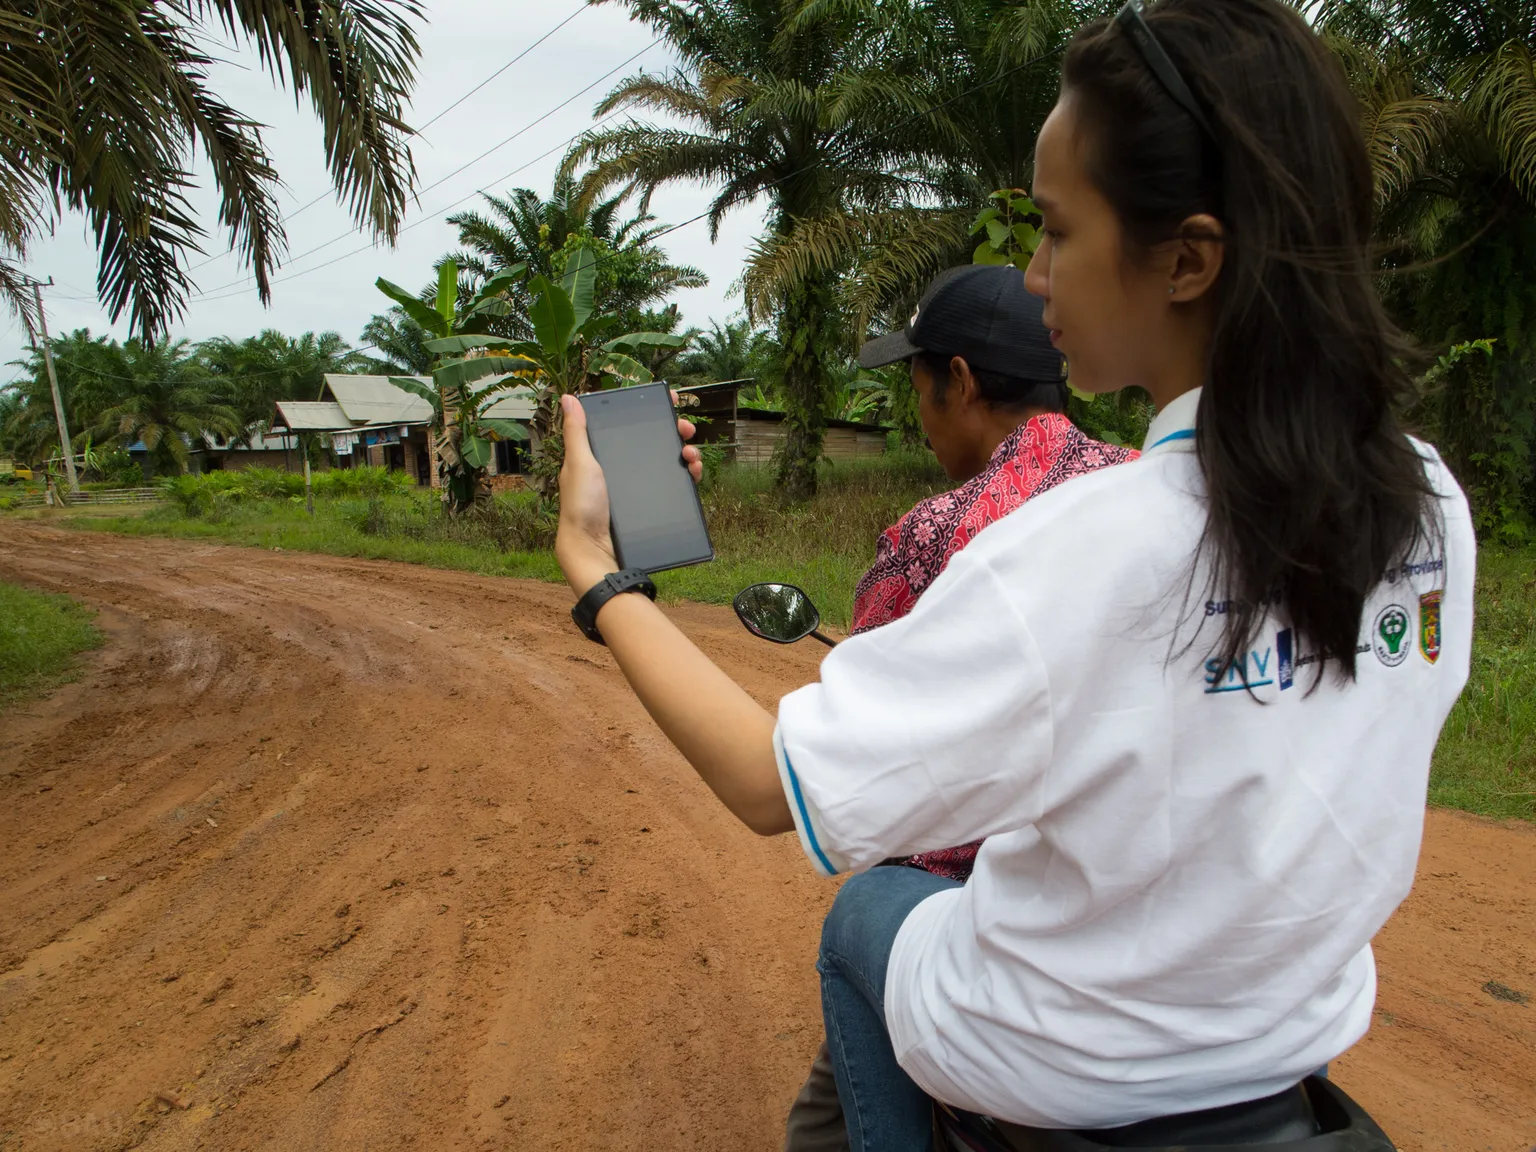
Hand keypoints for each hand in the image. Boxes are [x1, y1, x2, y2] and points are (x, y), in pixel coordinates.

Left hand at [555, 392, 701, 594]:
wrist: (596, 550)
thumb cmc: (581, 507)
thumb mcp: (578, 464)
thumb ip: (576, 433)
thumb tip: (568, 398)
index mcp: (605, 455)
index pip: (631, 426)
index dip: (651, 413)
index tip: (668, 403)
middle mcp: (624, 469)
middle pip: (656, 441)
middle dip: (675, 431)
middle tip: (686, 429)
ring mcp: (641, 488)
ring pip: (670, 462)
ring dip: (686, 453)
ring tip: (691, 455)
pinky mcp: (654, 505)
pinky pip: (676, 486)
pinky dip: (689, 476)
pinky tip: (693, 473)